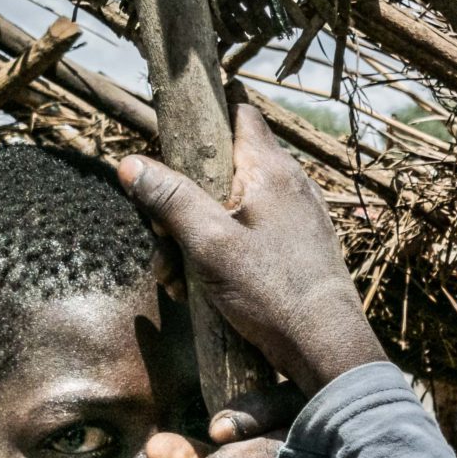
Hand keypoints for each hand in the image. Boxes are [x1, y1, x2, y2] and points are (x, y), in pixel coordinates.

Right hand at [118, 100, 384, 394]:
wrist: (324, 346)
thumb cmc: (271, 292)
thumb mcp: (209, 244)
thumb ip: (172, 200)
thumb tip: (132, 164)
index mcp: (271, 171)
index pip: (240, 112)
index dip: (206, 112)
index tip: (174, 131)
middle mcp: (289, 185)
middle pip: (223, 168)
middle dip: (183, 200)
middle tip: (162, 239)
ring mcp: (296, 217)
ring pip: (230, 208)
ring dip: (195, 237)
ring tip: (177, 279)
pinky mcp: (297, 247)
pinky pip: (247, 236)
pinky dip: (220, 254)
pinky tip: (199, 290)